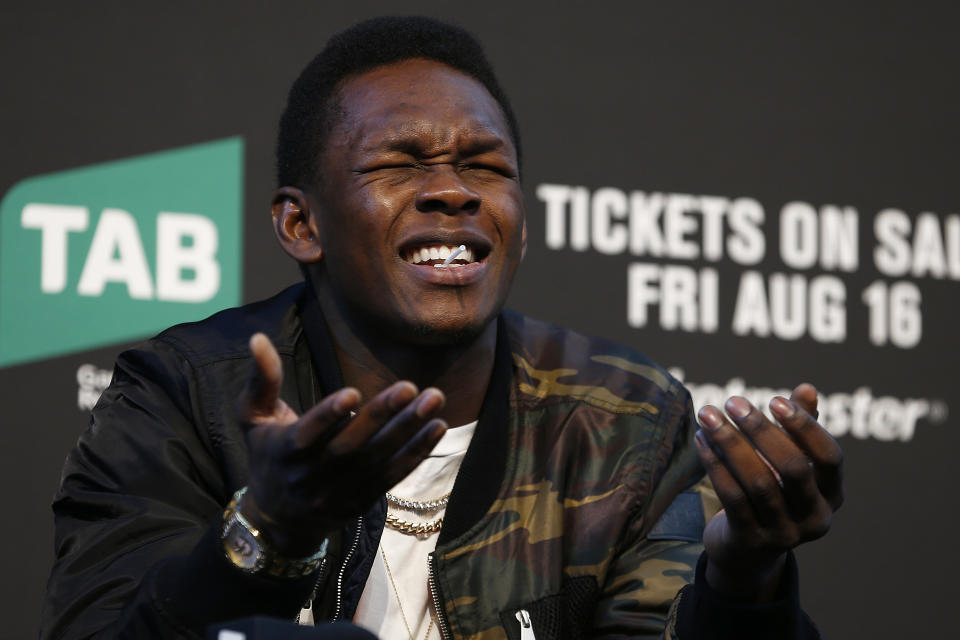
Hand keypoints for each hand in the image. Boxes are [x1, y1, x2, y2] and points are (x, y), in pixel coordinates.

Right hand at [236, 333, 447, 555]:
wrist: (278, 519)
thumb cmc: (269, 454)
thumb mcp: (254, 418)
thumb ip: (262, 380)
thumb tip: (257, 338)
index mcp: (284, 451)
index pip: (307, 434)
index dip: (328, 415)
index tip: (353, 391)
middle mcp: (312, 476)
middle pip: (351, 447)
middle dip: (382, 416)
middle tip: (411, 386)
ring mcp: (339, 492)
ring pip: (377, 461)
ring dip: (408, 431)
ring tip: (434, 400)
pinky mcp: (361, 502)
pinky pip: (392, 477)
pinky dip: (417, 453)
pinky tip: (437, 427)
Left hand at [694, 383, 843, 601]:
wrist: (748, 550)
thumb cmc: (774, 491)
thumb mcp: (791, 463)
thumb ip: (800, 428)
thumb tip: (806, 389)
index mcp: (832, 494)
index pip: (829, 457)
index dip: (806, 427)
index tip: (776, 400)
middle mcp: (815, 517)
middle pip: (793, 468)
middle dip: (761, 431)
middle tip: (732, 401)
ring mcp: (784, 534)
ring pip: (758, 482)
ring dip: (730, 443)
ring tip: (707, 415)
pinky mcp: (751, 541)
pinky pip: (732, 497)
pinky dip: (715, 465)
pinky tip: (701, 440)